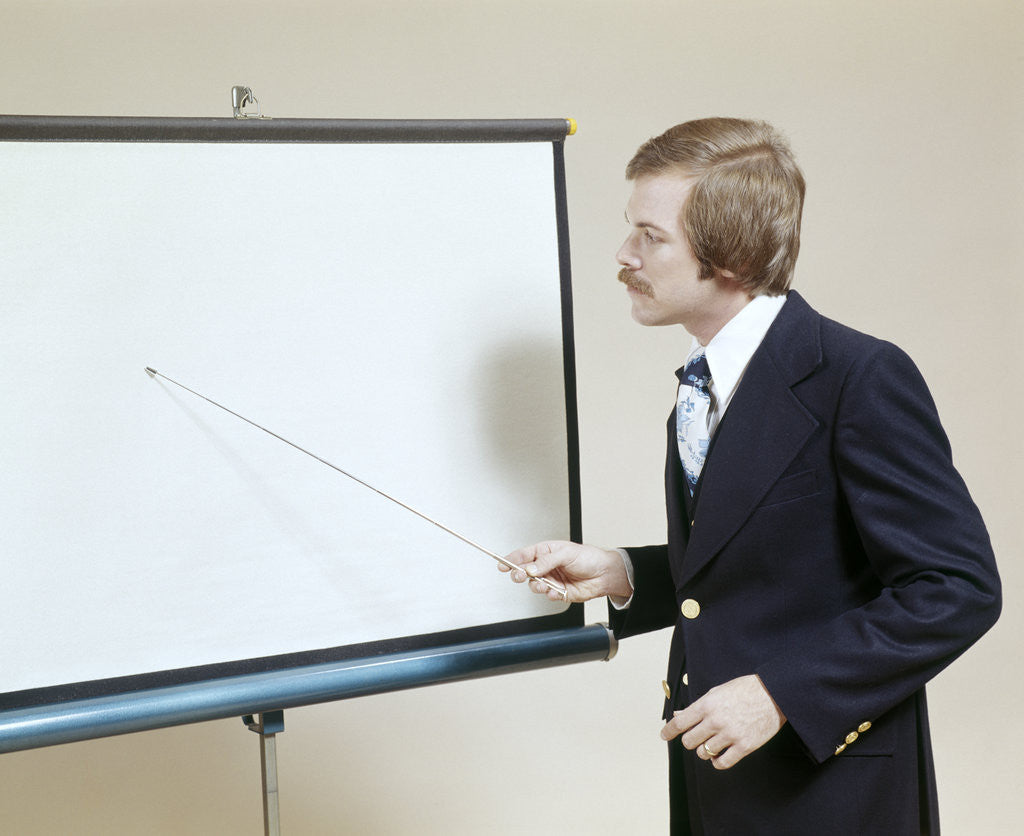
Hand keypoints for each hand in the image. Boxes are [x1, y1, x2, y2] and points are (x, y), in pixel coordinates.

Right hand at [500, 541, 630, 602]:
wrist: (604, 574)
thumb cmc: (588, 557)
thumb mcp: (566, 553)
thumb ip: (546, 561)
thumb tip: (530, 568)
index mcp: (546, 552)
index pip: (524, 555)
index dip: (511, 560)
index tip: (501, 564)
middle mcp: (546, 566)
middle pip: (525, 571)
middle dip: (520, 574)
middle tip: (519, 576)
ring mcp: (551, 580)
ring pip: (534, 585)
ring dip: (536, 586)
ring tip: (543, 584)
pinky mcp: (558, 593)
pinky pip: (547, 596)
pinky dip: (549, 594)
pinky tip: (556, 591)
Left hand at [660, 675, 785, 769]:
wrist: (774, 693)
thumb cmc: (744, 689)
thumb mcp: (717, 691)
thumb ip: (697, 706)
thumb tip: (678, 716)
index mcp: (707, 704)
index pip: (679, 723)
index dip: (668, 731)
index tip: (664, 735)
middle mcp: (715, 721)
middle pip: (688, 741)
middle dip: (689, 740)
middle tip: (695, 737)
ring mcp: (730, 735)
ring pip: (703, 753)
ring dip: (704, 750)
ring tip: (710, 744)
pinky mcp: (744, 746)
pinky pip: (722, 763)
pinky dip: (716, 762)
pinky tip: (718, 756)